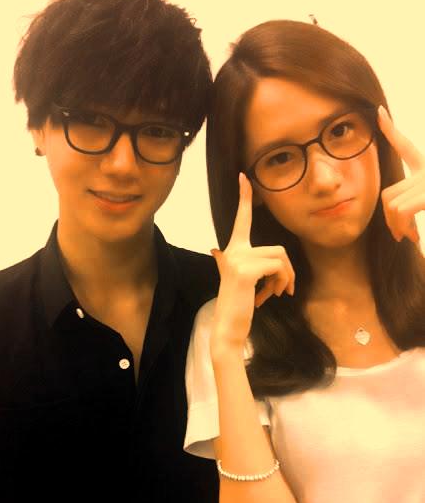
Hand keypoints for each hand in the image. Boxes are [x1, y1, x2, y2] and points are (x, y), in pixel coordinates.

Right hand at [210, 173, 294, 352]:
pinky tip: (269, 297)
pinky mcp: (246, 271)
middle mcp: (233, 250)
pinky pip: (278, 268)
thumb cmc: (235, 304)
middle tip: (283, 291)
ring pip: (281, 259)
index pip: (241, 218)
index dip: (244, 196)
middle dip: (287, 271)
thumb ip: (224, 261)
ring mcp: (239, 259)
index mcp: (232, 250)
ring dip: (285, 279)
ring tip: (274, 295)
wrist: (228, 326)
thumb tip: (214, 250)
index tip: (244, 176)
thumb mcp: (231, 279)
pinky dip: (281, 283)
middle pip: (279, 249)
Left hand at [378, 105, 424, 242]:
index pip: (406, 147)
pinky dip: (403, 227)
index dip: (391, 130)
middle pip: (389, 193)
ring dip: (398, 226)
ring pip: (392, 204)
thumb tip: (400, 229)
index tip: (379, 113)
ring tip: (413, 238)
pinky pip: (401, 210)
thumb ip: (414, 204)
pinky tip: (416, 239)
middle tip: (403, 236)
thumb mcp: (423, 199)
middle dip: (389, 218)